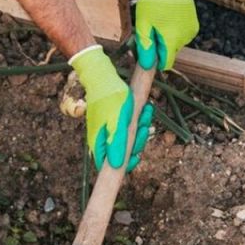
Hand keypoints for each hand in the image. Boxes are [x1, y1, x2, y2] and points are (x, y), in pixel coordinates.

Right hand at [70, 45, 152, 170]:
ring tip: (145, 112)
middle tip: (144, 126)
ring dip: (140, 127)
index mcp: (99, 143)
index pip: (108, 166)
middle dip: (137, 140)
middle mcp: (102, 139)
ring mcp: (109, 130)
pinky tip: (145, 109)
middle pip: (123, 152)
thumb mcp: (117, 123)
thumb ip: (117, 145)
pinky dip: (139, 119)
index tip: (137, 157)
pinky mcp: (115, 121)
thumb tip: (117, 166)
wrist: (104, 78)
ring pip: (129, 138)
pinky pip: (130, 126)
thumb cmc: (110, 100)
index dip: (124, 165)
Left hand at [134, 0, 198, 70]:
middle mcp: (184, 38)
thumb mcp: (143, 23)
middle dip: (160, 47)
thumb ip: (146, 45)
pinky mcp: (194, 25)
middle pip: (170, 53)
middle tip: (151, 29)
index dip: (156, 61)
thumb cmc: (154, 1)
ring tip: (161, 20)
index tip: (149, 54)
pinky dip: (175, 31)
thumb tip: (147, 64)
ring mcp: (191, 32)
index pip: (166, 64)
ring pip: (176, 44)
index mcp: (171, 40)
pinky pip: (182, 35)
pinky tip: (170, 17)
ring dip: (168, 38)